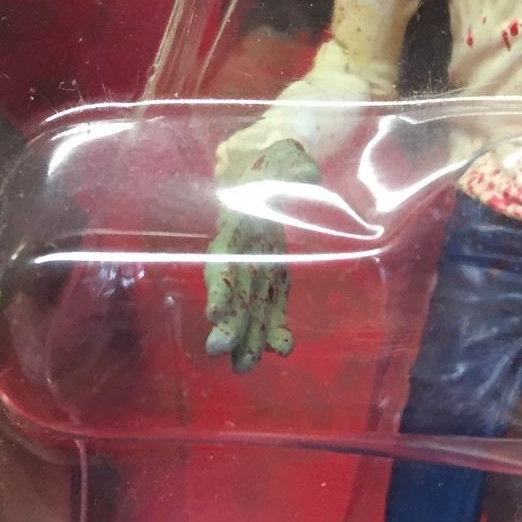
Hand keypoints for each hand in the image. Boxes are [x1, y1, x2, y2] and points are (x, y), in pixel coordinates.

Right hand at [204, 138, 320, 373]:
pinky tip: (281, 350)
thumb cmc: (274, 159)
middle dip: (226, 321)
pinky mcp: (273, 276)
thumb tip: (307, 171)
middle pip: (232, 291)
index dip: (220, 285)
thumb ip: (293, 165)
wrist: (271, 164)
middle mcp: (242, 251)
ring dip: (244, 335)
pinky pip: (271, 305)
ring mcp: (257, 266)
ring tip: (242, 366)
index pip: (226, 258)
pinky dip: (274, 328)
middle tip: (221, 352)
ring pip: (248, 306)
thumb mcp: (283, 155)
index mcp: (238, 224)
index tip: (214, 309)